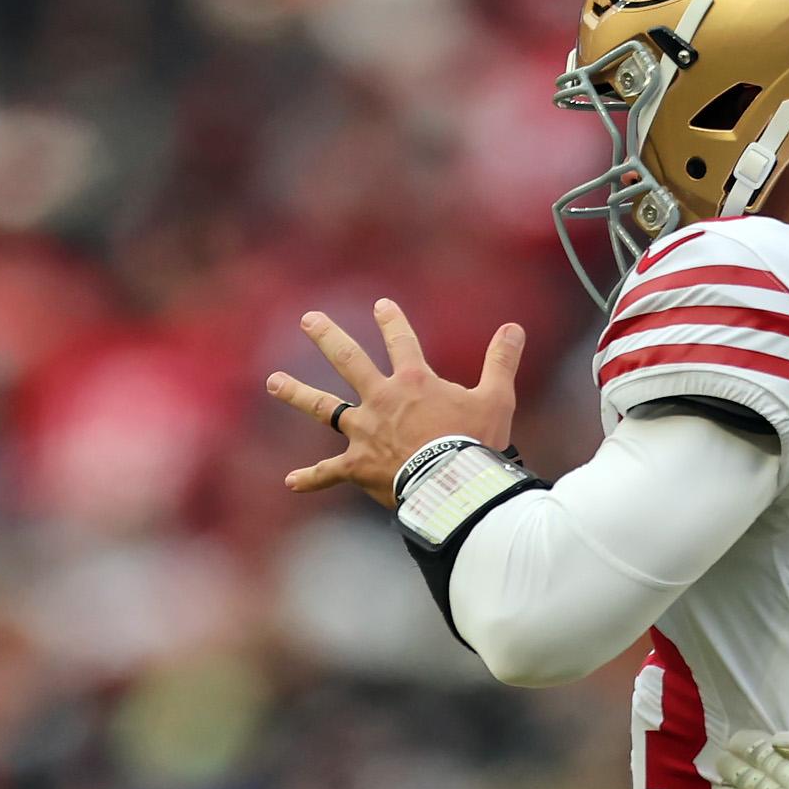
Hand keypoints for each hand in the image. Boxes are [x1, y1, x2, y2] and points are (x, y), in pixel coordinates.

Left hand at [266, 298, 524, 506]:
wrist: (450, 483)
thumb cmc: (476, 441)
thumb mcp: (496, 398)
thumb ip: (501, 362)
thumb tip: (514, 328)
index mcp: (413, 382)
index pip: (401, 342)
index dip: (392, 322)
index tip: (381, 305)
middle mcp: (380, 400)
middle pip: (348, 361)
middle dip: (328, 337)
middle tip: (309, 319)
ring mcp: (364, 432)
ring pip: (323, 408)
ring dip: (297, 393)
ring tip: (274, 382)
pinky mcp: (357, 465)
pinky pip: (330, 473)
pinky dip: (311, 479)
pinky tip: (291, 483)